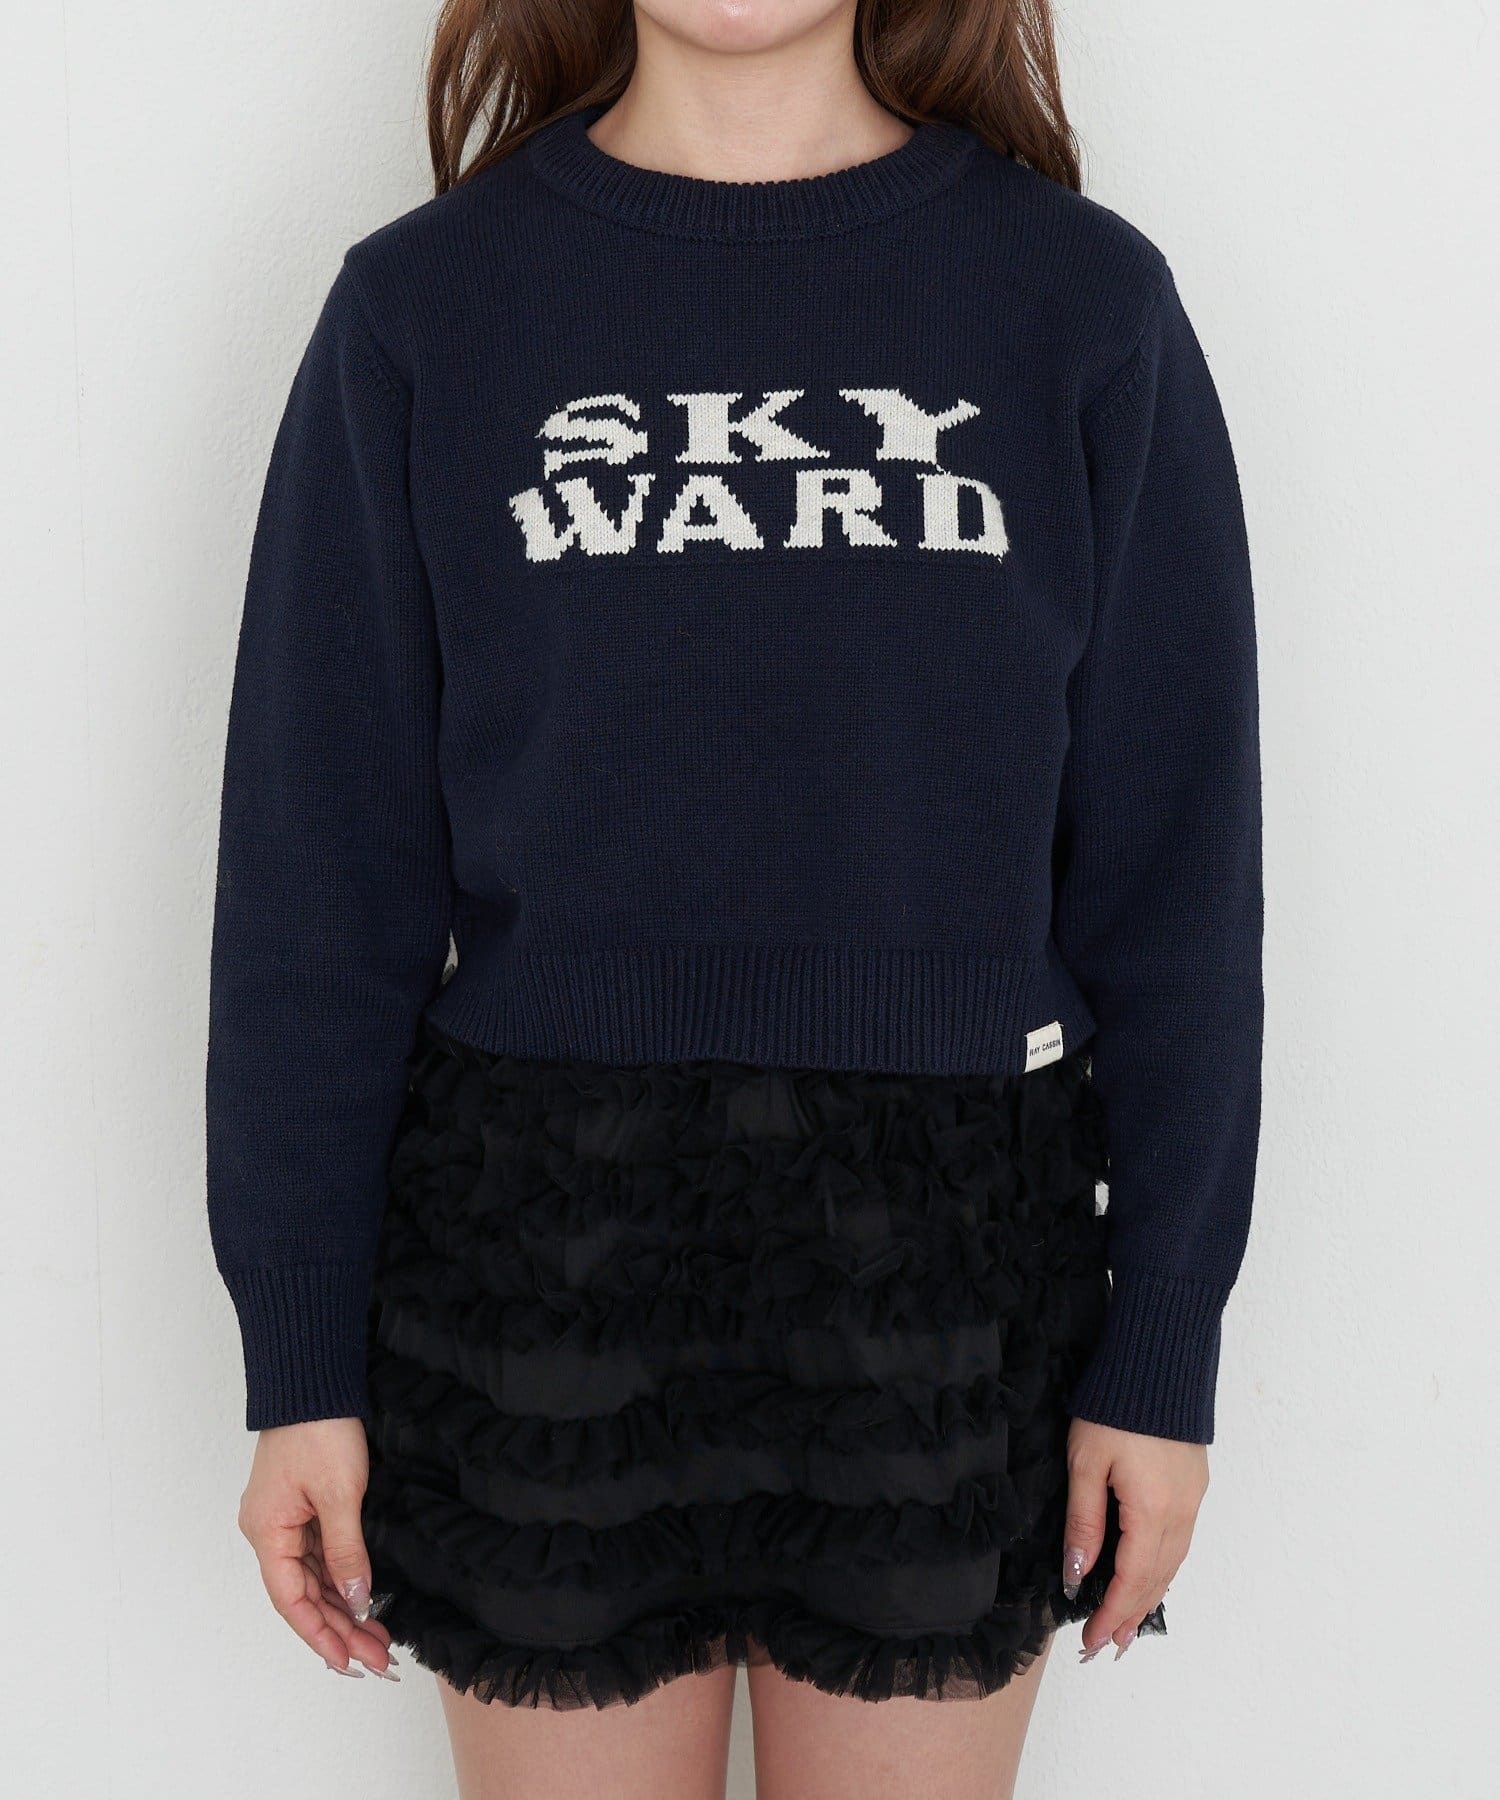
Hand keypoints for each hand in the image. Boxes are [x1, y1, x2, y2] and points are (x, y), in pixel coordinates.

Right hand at [237, 1416, 398, 1679]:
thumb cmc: (319, 1429)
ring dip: (344, 1607)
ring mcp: (284, 1519)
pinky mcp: (301, 1506)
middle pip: (304, 1594)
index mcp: (267, 1532)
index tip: (348, 1663)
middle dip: (340, 1627)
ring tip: (377, 1638)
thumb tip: (357, 1600)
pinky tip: (364, 1598)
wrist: (314, 1380)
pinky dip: (341, 1578)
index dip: (321, 1635)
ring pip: (313, 1578)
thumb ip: (347, 1552)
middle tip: (377, 1657)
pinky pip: (319, 1555)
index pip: (292, 1600)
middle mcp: (269, 1531)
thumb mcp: (340, 1494)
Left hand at [1063, 1416, 1208, 1661]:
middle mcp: (1180, 1513)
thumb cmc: (1113, 1408)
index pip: (1131, 1578)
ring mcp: (1192, 1499)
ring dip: (1149, 1597)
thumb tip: (1076, 1573)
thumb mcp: (1085, 1463)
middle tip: (1107, 1646)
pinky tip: (1151, 1579)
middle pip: (1156, 1578)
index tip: (1091, 1641)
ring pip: (1172, 1563)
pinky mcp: (1194, 1485)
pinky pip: (1180, 1542)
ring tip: (1128, 1626)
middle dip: (1130, 1615)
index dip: (1111, 1613)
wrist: (1156, 1364)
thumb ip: (1083, 1521)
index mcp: (1152, 1511)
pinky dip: (1163, 1569)